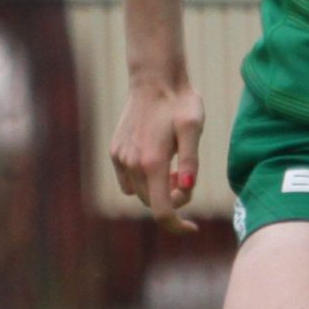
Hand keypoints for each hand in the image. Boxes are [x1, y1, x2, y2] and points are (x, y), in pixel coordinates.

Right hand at [109, 75, 204, 232]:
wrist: (154, 80)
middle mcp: (132, 164)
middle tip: (186, 175)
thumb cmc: (180, 103)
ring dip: (157, 189)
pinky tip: (155, 157)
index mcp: (153, 162)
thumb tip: (187, 187)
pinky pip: (128, 180)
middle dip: (172, 199)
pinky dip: (142, 179)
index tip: (194, 228)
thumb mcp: (194, 128)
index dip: (178, 225)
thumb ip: (191, 160)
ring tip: (172, 164)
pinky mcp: (115, 151)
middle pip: (152, 203)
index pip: (163, 210)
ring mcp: (120, 158)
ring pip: (139, 192)